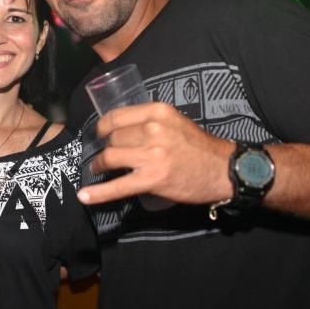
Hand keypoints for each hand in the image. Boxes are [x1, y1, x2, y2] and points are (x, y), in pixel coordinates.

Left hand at [77, 102, 233, 204]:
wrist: (225, 170)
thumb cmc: (199, 146)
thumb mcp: (175, 121)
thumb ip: (149, 121)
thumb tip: (119, 129)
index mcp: (158, 112)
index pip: (115, 116)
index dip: (102, 127)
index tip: (100, 135)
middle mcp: (153, 129)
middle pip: (112, 138)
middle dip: (106, 148)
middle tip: (106, 156)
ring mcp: (153, 154)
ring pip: (110, 157)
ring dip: (99, 165)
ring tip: (98, 169)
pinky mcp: (153, 179)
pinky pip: (118, 186)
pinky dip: (98, 193)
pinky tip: (84, 196)